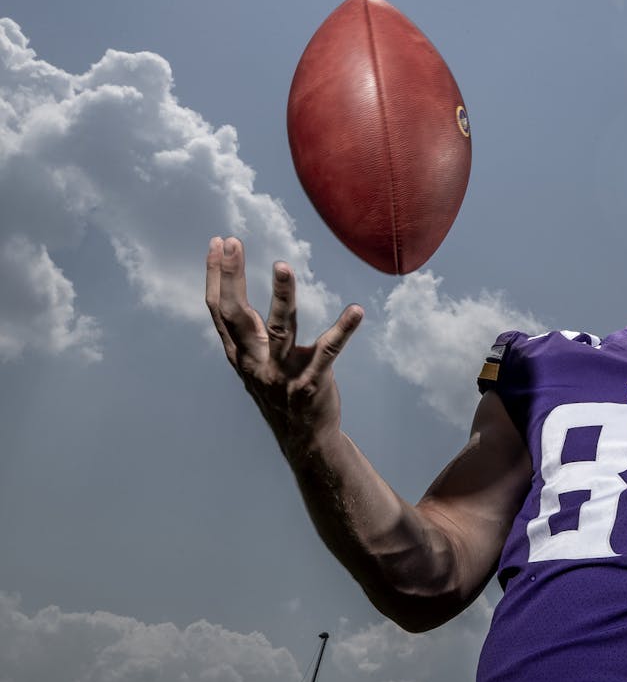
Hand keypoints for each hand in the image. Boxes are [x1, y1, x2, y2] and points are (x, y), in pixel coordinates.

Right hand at [205, 236, 362, 456]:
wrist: (304, 439)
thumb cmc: (280, 390)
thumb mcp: (253, 362)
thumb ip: (244, 331)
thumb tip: (232, 287)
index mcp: (239, 354)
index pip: (219, 310)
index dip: (215, 277)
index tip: (217, 242)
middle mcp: (255, 362)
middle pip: (236, 314)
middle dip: (232, 277)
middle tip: (234, 242)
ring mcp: (282, 373)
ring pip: (279, 328)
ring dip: (281, 296)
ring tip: (282, 265)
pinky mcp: (312, 383)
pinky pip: (329, 350)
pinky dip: (344, 329)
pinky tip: (356, 310)